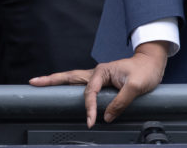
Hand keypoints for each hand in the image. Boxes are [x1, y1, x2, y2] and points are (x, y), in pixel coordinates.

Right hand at [30, 41, 168, 127]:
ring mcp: (98, 76)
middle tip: (34, 82)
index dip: (89, 108)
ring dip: (57, 81)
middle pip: (70, 77)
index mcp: (103, 71)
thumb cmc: (145, 72)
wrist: (152, 63)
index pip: (89, 92)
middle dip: (51, 80)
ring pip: (73, 80)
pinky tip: (61, 89)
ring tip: (40, 83)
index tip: (90, 122)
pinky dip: (69, 86)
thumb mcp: (135, 88)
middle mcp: (97, 72)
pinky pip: (82, 86)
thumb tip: (106, 116)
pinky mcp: (101, 81)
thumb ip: (119, 102)